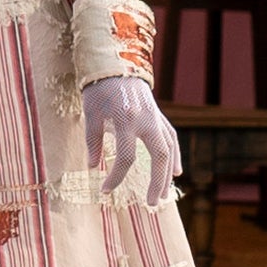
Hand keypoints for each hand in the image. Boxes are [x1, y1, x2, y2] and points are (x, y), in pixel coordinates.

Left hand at [82, 77, 180, 205]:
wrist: (115, 63)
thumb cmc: (98, 89)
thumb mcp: (91, 115)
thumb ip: (93, 141)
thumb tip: (92, 166)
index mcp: (126, 120)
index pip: (126, 157)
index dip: (116, 177)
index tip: (105, 189)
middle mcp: (146, 119)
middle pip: (159, 156)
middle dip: (157, 182)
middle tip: (151, 204)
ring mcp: (155, 117)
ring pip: (169, 149)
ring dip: (167, 173)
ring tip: (164, 195)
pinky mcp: (159, 115)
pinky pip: (171, 138)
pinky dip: (174, 155)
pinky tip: (175, 172)